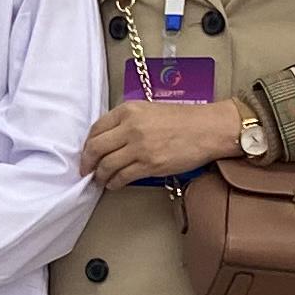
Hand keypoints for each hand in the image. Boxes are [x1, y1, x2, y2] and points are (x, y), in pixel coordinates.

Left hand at [83, 100, 250, 189]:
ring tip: (101, 180)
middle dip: (87, 163)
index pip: (96, 129)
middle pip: (95, 148)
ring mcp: (139, 147)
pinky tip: (114, 184)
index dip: (87, 145)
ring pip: (107, 165)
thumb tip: (110, 140)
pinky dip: (114, 183)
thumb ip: (127, 121)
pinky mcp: (150, 165)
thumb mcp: (149, 110)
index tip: (86, 153)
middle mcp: (130, 127)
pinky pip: (123, 177)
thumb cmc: (184, 119)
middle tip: (86, 170)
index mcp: (128, 110)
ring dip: (100, 176)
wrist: (209, 129)